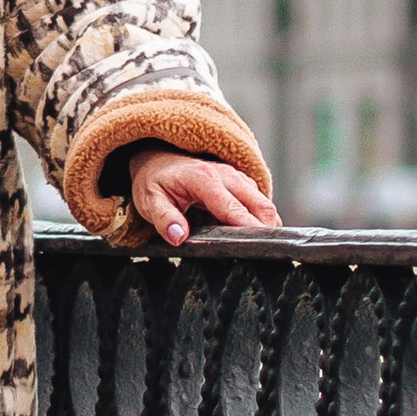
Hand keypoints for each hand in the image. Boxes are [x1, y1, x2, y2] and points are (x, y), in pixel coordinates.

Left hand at [128, 150, 274, 249]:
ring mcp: (237, 177)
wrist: (159, 160)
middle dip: (266, 231)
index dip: (248, 228)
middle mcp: (226, 175)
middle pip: (260, 205)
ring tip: (256, 249)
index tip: (257, 247)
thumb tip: (178, 237)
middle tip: (260, 255)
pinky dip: (261, 219)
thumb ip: (164, 218)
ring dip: (266, 226)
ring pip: (264, 204)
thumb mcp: (150, 201)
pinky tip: (250, 236)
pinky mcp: (242, 183)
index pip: (233, 208)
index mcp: (204, 180)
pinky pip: (260, 202)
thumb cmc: (155, 182)